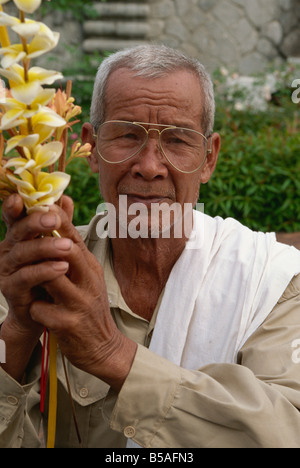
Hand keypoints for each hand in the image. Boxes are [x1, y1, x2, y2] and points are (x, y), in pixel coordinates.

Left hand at [0, 194, 136, 387]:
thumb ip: (74, 246)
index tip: (38, 205)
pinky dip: (34, 308)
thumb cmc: (88, 305)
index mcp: (90, 267)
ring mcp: (79, 302)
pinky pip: (41, 308)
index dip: (56, 218)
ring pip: (52, 276)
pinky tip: (37, 310)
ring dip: (36, 274)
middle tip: (27, 233)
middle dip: (45, 239)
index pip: (74, 236)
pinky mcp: (68, 324)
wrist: (103, 346)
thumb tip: (66, 206)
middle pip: (68, 250)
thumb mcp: (87, 275)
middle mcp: (88, 281)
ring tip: (27, 275)